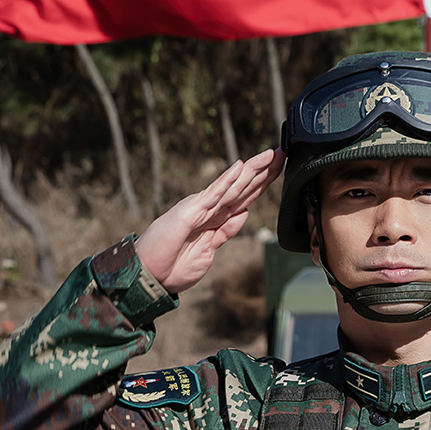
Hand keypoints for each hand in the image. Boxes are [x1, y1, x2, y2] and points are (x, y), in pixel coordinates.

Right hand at [136, 148, 284, 293]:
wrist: (148, 276)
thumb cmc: (172, 266)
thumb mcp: (209, 250)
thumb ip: (226, 232)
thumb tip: (244, 214)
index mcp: (215, 220)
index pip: (245, 198)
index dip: (262, 184)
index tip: (279, 170)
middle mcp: (210, 210)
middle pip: (242, 187)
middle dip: (263, 172)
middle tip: (282, 153)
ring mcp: (200, 209)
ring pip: (232, 186)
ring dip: (251, 171)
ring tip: (268, 155)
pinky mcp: (189, 212)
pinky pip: (213, 194)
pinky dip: (227, 181)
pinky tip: (240, 167)